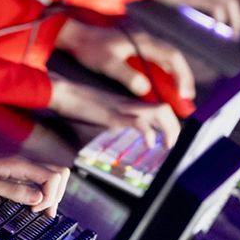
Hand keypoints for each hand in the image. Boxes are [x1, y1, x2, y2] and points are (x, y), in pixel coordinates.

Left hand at [0, 149, 69, 215]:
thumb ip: (11, 190)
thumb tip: (38, 198)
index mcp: (19, 164)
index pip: (55, 176)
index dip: (51, 196)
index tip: (34, 210)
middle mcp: (23, 164)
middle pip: (58, 174)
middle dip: (56, 195)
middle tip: (39, 213)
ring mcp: (19, 169)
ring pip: (50, 178)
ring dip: (50, 195)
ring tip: (36, 213)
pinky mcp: (14, 175)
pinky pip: (37, 182)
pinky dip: (40, 195)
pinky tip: (28, 207)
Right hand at [48, 76, 180, 146]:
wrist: (65, 93)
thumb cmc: (80, 104)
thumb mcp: (104, 113)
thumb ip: (118, 121)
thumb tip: (126, 132)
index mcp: (129, 103)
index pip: (159, 108)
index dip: (170, 124)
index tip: (170, 139)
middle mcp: (130, 103)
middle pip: (165, 108)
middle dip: (174, 128)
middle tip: (172, 146)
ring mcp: (123, 107)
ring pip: (158, 111)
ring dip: (168, 129)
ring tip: (167, 146)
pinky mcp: (114, 114)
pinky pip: (137, 121)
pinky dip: (148, 133)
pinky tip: (149, 143)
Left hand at [56, 18, 195, 100]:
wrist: (76, 36)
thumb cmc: (91, 48)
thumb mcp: (107, 64)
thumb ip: (127, 76)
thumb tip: (145, 89)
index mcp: (144, 42)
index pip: (173, 57)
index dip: (183, 75)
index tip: (185, 95)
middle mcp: (147, 41)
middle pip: (174, 59)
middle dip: (183, 79)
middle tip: (187, 101)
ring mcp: (142, 45)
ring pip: (166, 61)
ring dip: (175, 79)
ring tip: (179, 99)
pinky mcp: (136, 50)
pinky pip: (157, 63)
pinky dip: (163, 77)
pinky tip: (162, 90)